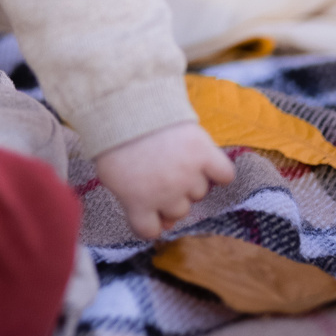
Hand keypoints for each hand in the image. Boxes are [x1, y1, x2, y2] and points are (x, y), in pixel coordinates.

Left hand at [93, 121, 235, 238]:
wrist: (127, 103)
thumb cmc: (113, 139)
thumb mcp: (110, 176)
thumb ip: (131, 201)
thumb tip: (157, 220)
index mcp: (138, 202)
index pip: (151, 231)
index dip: (151, 221)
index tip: (150, 210)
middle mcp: (166, 194)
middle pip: (178, 211)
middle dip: (170, 197)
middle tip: (160, 173)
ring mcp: (188, 175)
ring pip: (200, 193)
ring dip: (191, 180)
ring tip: (175, 157)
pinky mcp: (205, 155)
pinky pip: (224, 175)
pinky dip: (218, 171)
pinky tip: (206, 161)